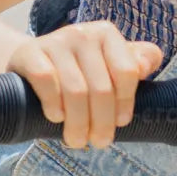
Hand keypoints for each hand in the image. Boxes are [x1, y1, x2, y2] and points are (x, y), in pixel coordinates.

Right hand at [7, 21, 163, 149]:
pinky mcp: (29, 52)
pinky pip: (46, 81)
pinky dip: (54, 105)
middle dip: (102, 122)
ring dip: (78, 123)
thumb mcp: (108, 62)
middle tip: (99, 142)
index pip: (126, 71)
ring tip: (78, 140)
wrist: (31, 61)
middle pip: (101, 87)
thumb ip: (136, 62)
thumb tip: (147, 66)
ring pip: (75, 90)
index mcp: (107, 34)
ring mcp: (55, 41)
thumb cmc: (79, 68)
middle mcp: (83, 33)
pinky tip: (57, 118)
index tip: (121, 123)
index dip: (126, 102)